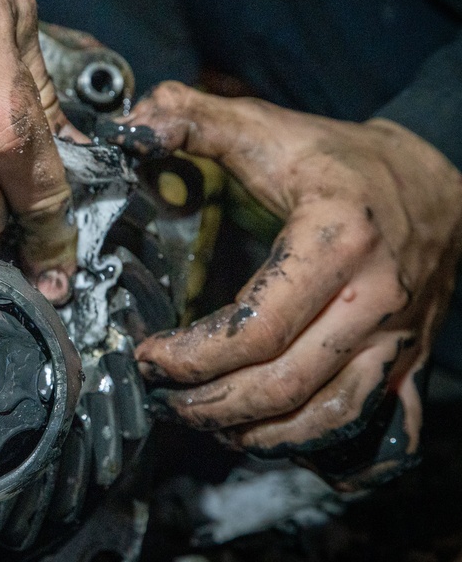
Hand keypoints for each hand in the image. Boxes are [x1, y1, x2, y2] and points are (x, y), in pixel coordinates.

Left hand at [129, 82, 461, 488]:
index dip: (194, 355)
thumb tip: (132, 123)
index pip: (257, 327)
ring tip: (210, 424)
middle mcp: (373, 298)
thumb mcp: (271, 128)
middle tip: (167, 399)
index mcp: (336, 241)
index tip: (149, 356)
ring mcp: (397, 335)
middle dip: (215, 403)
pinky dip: (324, 442)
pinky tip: (279, 440)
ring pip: (328, 413)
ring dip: (261, 432)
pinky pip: (373, 419)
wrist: (441, 177)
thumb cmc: (345, 159)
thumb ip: (197, 119)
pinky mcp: (408, 354)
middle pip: (286, 383)